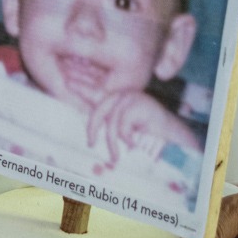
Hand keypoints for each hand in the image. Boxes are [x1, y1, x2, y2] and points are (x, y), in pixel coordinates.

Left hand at [85, 92, 201, 170]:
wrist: (170, 138)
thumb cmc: (145, 135)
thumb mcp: (121, 128)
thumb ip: (107, 122)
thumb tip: (88, 130)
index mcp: (116, 98)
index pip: (95, 91)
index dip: (81, 86)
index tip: (67, 81)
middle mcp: (122, 94)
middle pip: (98, 110)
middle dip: (93, 129)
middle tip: (91, 144)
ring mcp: (131, 97)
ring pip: (111, 121)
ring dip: (112, 142)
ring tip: (116, 156)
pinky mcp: (139, 104)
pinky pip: (122, 126)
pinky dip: (126, 139)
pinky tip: (133, 143)